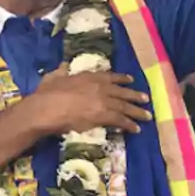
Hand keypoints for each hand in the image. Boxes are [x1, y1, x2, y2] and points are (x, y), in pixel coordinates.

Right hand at [27, 66, 151, 134]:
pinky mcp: (104, 115)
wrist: (48, 108)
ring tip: (147, 116)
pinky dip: (129, 125)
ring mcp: (103, 100)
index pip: (109, 76)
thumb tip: (63, 66)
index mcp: (88, 76)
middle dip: (134, 95)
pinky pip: (121, 120)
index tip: (130, 80)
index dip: (121, 79)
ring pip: (125, 106)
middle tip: (145, 98)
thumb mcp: (53, 77)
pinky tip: (136, 129)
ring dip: (137, 111)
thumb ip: (61, 71)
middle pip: (122, 91)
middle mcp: (100, 87)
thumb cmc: (47, 94)